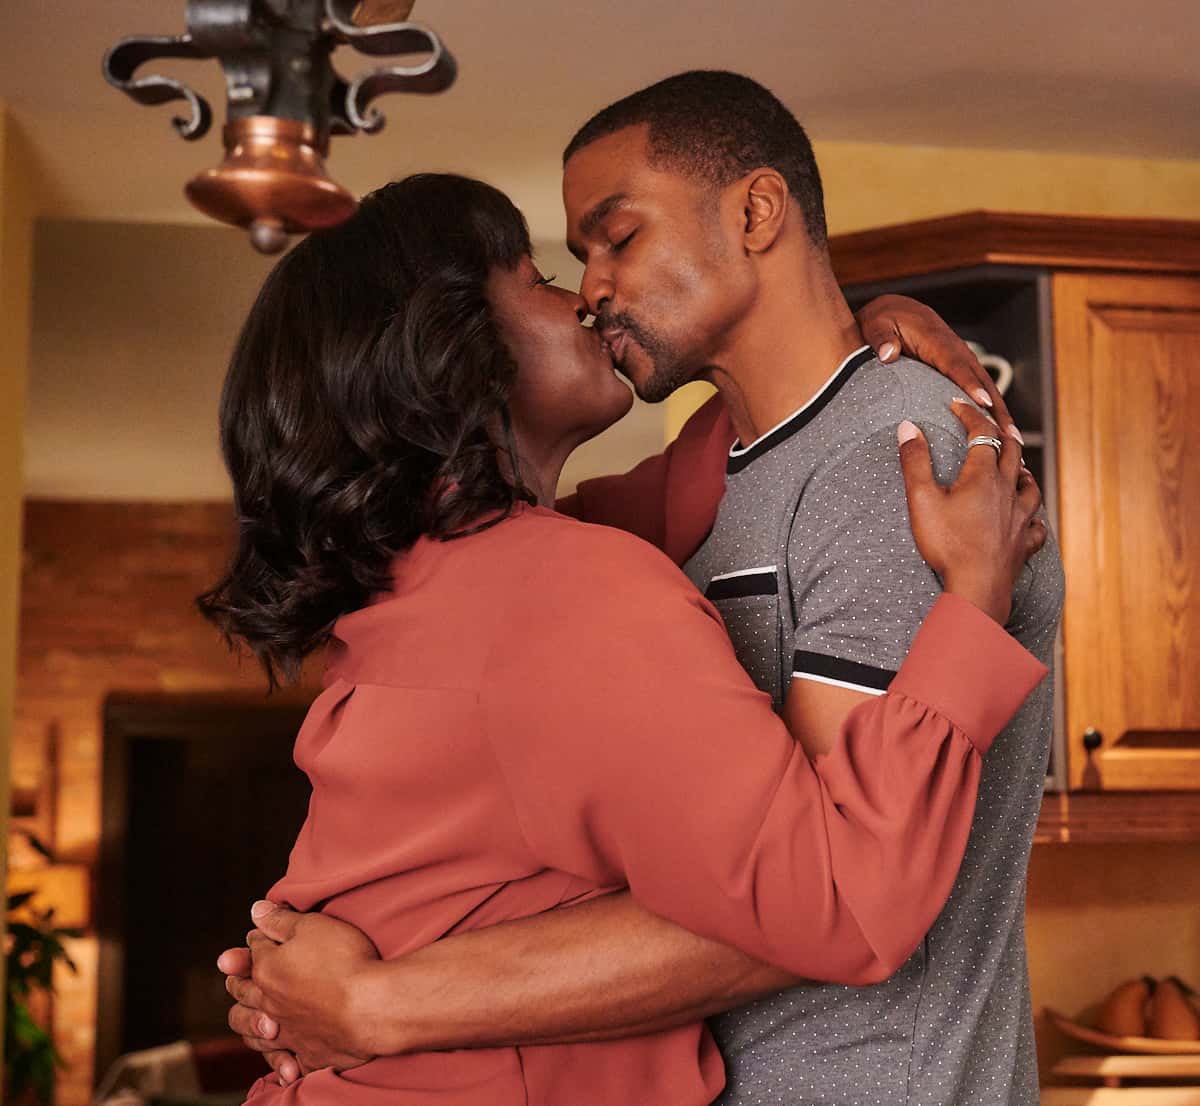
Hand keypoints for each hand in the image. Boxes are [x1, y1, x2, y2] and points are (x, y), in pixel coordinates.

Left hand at [221, 902, 381, 1083]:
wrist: (371, 1005)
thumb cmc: (344, 960)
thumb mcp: (313, 926)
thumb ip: (281, 920)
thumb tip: (255, 910)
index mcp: (267, 969)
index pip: (253, 950)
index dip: (257, 938)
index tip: (261, 933)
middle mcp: (270, 1003)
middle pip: (242, 993)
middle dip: (238, 980)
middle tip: (237, 975)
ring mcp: (287, 1032)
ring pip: (253, 1033)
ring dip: (249, 1024)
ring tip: (255, 1018)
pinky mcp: (309, 1053)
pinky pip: (288, 1061)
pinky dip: (283, 1061)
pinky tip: (286, 1061)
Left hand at [857, 294, 1020, 440]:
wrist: (892, 311)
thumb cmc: (883, 320)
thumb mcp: (877, 324)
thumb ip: (882, 338)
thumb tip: (888, 354)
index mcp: (936, 339)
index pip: (955, 364)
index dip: (970, 384)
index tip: (983, 403)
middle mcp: (955, 349)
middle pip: (981, 380)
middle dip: (996, 407)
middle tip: (1008, 435)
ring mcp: (961, 359)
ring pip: (986, 387)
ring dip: (1000, 413)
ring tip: (1012, 442)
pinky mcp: (959, 369)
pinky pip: (979, 389)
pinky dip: (991, 410)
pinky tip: (997, 434)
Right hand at [897, 400, 1044, 624]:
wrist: (977, 586)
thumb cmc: (948, 544)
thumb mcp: (921, 500)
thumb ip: (915, 461)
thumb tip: (908, 427)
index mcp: (983, 476)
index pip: (981, 433)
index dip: (969, 414)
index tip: (956, 405)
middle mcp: (1007, 491)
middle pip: (1013, 452)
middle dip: (1001, 433)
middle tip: (993, 424)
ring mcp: (1020, 517)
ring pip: (1030, 485)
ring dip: (1023, 470)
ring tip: (1017, 467)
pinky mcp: (1024, 543)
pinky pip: (1036, 525)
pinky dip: (1034, 516)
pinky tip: (1030, 519)